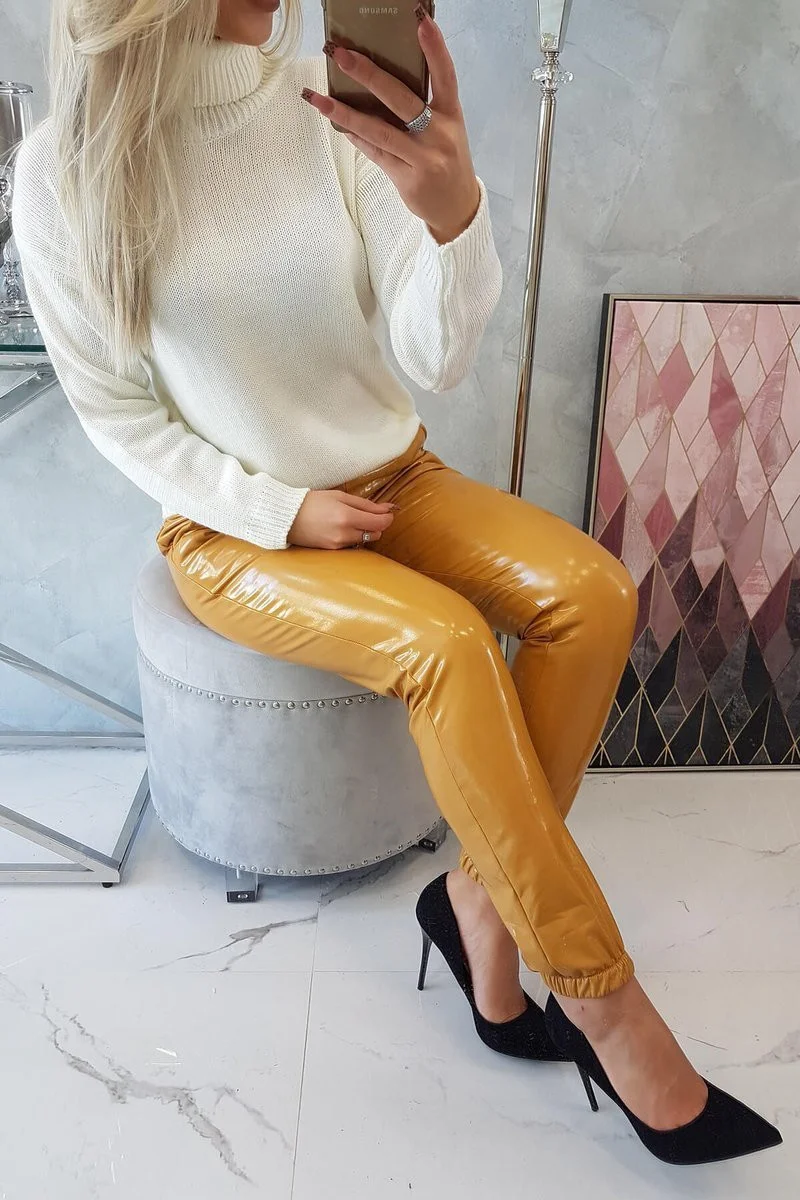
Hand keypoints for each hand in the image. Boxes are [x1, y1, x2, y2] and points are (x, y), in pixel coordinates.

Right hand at [288, 490, 395, 549]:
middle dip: (376, 525)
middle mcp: (344, 534)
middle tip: (368, 514)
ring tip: (351, 520)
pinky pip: (352, 545)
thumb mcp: (340, 496)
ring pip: (364, 541)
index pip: (380, 523)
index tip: (388, 512)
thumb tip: (387, 509)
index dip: (388, 517)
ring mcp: (338, 545)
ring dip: (364, 531)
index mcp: (347, 516)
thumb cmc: (312, 502)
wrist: (287, 517)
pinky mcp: (332, 551)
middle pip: (375, 534)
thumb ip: (365, 504)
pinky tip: (341, 528)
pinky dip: (352, 537)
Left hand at [303, 9, 480, 244]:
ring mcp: (423, 158)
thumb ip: (424, 107)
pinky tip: (336, 122)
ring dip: (345, 112)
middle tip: (342, 55)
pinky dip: (354, 136)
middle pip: (401, 99)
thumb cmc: (447, 160)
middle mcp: (439, 135)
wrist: (457, 208)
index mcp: (452, 115)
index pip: (445, 76)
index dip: (435, 48)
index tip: (420, 21)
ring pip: (379, 130)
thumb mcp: (446, 130)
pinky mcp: (407, 178)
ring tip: (318, 97)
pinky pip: (375, 152)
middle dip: (369, 75)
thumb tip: (381, 80)